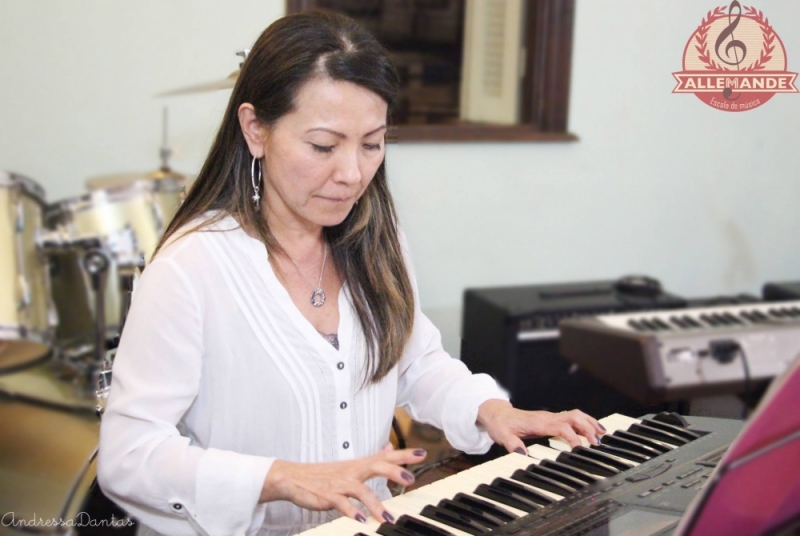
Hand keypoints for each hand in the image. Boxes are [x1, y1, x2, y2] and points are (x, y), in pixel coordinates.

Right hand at [260, 444, 426, 522]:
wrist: (293, 477)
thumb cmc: (324, 474)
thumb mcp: (352, 465)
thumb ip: (373, 458)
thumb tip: (389, 447)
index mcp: (359, 465)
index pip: (386, 457)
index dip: (404, 455)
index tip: (423, 452)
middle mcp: (352, 471)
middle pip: (376, 466)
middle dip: (394, 472)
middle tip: (411, 479)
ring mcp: (340, 483)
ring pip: (361, 490)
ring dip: (376, 504)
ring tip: (388, 519)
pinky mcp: (327, 495)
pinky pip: (341, 503)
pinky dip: (351, 511)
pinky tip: (360, 520)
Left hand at [477, 399, 604, 451]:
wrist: (497, 413)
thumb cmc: (501, 424)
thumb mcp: (502, 435)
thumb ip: (512, 444)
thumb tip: (522, 454)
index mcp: (539, 422)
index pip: (561, 427)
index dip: (572, 437)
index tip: (579, 449)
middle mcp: (548, 417)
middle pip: (573, 417)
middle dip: (588, 428)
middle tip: (598, 442)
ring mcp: (551, 417)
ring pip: (575, 415)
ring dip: (589, 423)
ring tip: (603, 434)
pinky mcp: (551, 419)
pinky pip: (572, 418)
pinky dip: (585, 422)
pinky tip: (592, 429)